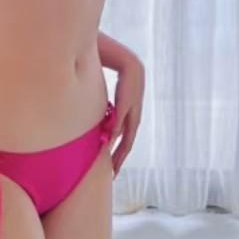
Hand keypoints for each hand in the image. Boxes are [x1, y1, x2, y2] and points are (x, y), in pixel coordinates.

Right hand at [110, 55, 144, 177]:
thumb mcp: (116, 102)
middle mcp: (134, 118)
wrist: (129, 65)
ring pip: (126, 136)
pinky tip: (109, 141)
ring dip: (119, 151)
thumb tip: (104, 128)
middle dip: (120, 159)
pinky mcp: (125, 103)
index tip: (114, 169)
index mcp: (132, 119)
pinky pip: (120, 121)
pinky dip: (115, 132)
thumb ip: (111, 115)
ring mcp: (131, 112)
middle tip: (114, 174)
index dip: (121, 156)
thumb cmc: (122, 82)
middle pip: (128, 143)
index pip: (127, 142)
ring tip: (112, 164)